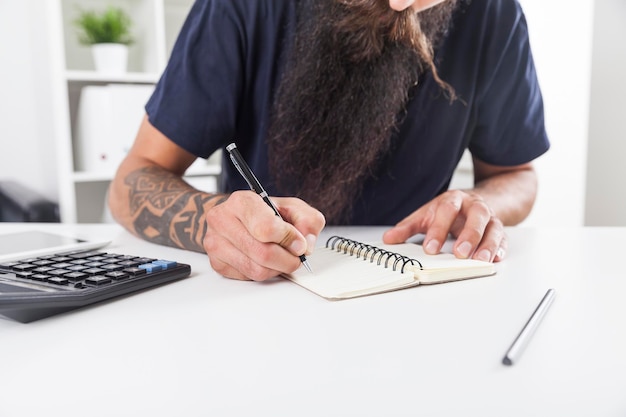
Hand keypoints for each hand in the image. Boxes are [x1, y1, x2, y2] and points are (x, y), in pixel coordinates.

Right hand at [203, 191, 325, 280]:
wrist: (235, 218)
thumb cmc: (264, 212)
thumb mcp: (292, 207)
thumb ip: (307, 221)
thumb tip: (306, 245)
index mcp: (242, 202)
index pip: (266, 228)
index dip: (289, 239)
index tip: (299, 243)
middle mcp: (223, 220)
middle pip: (263, 253)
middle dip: (287, 260)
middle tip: (295, 257)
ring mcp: (216, 243)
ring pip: (257, 270)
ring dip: (277, 268)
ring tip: (281, 258)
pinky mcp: (217, 263)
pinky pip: (248, 277)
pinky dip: (264, 273)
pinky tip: (265, 261)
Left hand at [382, 190, 506, 261]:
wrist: (474, 201)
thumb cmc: (447, 211)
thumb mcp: (426, 215)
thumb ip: (408, 227)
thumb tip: (388, 239)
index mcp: (453, 200)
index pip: (446, 210)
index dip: (439, 229)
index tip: (430, 248)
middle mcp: (474, 206)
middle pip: (476, 216)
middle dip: (469, 235)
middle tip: (460, 253)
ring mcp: (489, 218)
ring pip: (493, 228)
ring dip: (488, 244)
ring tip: (480, 260)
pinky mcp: (499, 229)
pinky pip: (503, 238)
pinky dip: (501, 248)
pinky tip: (496, 258)